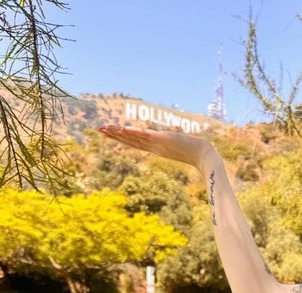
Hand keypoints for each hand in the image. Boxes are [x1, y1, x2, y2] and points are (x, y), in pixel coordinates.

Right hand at [98, 125, 217, 170]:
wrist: (203, 155)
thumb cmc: (193, 150)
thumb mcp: (177, 145)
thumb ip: (171, 143)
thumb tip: (170, 139)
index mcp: (155, 148)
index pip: (134, 142)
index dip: (120, 138)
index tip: (107, 133)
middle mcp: (153, 146)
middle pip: (130, 140)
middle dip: (114, 135)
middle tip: (99, 129)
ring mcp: (157, 143)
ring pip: (134, 138)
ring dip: (119, 133)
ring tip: (105, 128)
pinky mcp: (163, 139)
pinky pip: (145, 135)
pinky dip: (133, 132)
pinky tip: (123, 128)